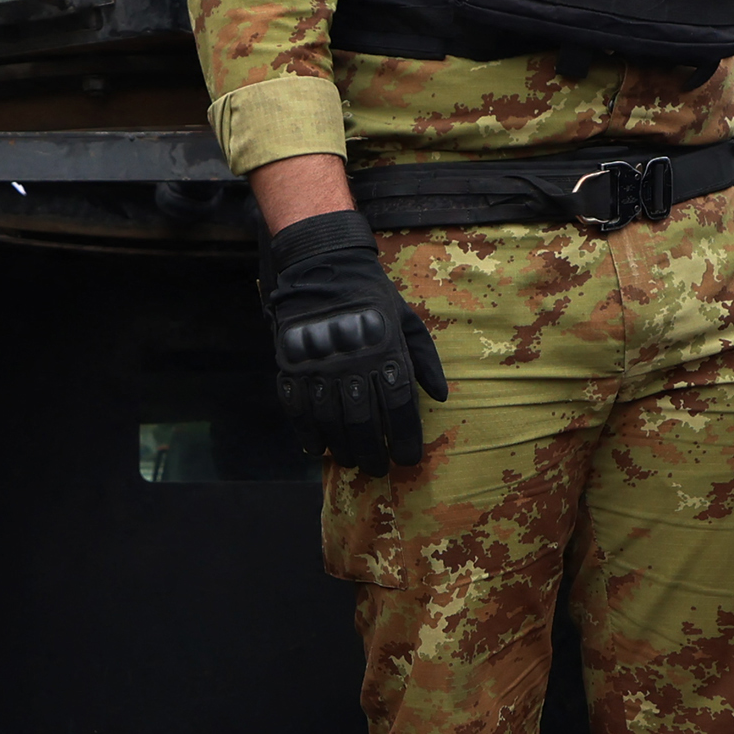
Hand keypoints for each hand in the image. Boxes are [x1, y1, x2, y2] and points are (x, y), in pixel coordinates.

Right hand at [254, 209, 445, 472]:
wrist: (323, 264)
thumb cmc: (372, 295)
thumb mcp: (408, 319)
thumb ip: (425, 359)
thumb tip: (442, 397)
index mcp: (386, 352)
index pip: (399, 407)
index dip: (404, 439)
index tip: (408, 459)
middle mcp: (353, 363)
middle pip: (364, 422)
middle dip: (373, 453)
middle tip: (379, 469)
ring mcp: (319, 365)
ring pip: (331, 422)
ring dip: (343, 448)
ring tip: (352, 461)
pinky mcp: (292, 365)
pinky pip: (298, 410)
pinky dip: (307, 434)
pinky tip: (318, 449)